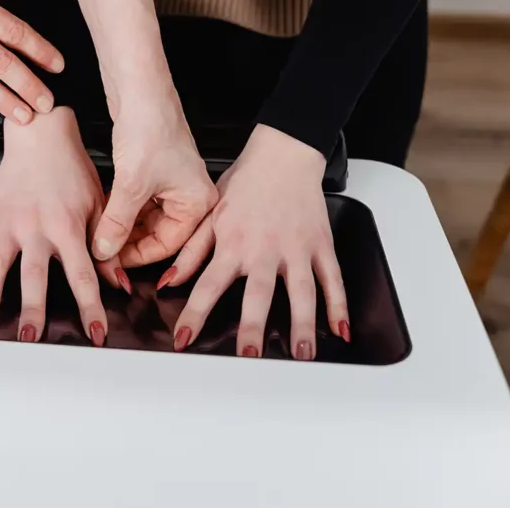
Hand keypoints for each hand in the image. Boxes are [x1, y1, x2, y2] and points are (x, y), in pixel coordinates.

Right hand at [0, 107, 126, 345]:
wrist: (40, 135)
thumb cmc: (71, 169)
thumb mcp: (98, 206)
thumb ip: (107, 248)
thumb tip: (120, 284)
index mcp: (68, 226)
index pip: (83, 275)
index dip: (90, 307)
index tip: (94, 333)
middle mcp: (36, 227)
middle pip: (33, 276)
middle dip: (32, 309)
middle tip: (29, 336)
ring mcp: (9, 223)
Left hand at [92, 94, 217, 267]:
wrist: (139, 86)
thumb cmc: (150, 125)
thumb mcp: (131, 184)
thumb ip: (116, 223)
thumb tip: (103, 252)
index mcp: (199, 201)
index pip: (168, 245)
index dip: (137, 256)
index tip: (111, 263)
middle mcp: (188, 194)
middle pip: (156, 234)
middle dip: (127, 243)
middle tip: (101, 252)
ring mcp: (169, 182)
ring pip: (142, 219)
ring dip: (120, 227)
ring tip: (97, 234)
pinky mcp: (151, 171)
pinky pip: (135, 202)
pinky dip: (118, 210)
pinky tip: (101, 213)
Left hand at [164, 124, 350, 358]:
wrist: (282, 155)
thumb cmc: (244, 184)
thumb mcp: (208, 214)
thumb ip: (189, 252)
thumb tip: (168, 282)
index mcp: (233, 244)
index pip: (207, 286)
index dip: (194, 315)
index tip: (184, 340)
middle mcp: (264, 249)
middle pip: (258, 294)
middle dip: (253, 325)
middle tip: (250, 355)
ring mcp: (296, 248)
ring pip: (301, 291)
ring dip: (302, 323)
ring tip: (301, 353)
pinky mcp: (321, 245)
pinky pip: (332, 279)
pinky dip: (340, 306)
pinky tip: (341, 330)